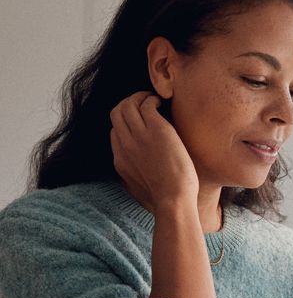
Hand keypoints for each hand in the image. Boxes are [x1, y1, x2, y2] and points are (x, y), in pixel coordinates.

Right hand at [109, 90, 198, 213]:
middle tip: (144, 103)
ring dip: (139, 97)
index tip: (139, 122)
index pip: (114, 131)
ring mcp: (139, 136)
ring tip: (153, 99)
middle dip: (128, 103)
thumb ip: (133, 178)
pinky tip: (162, 103)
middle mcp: (126, 145)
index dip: (125, 123)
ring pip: (127, 104)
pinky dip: (152, 99)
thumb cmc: (164, 199)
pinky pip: (146, 104)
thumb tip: (136, 178)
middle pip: (116, 113)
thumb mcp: (139, 190)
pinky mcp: (156, 129)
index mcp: (120, 160)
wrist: (173, 200)